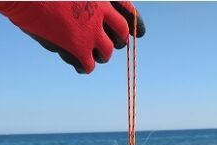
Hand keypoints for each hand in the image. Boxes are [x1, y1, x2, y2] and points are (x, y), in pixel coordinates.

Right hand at [0, 1, 144, 73]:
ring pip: (106, 52)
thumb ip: (83, 2)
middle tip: (113, 46)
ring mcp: (90, 30)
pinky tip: (81, 64)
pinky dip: (86, 66)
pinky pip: (89, 65)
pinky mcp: (77, 46)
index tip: (140, 33)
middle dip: (118, 41)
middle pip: (121, 33)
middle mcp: (99, 11)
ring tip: (94, 55)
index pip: (128, 10)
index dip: (136, 23)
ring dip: (101, 55)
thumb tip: (97, 11)